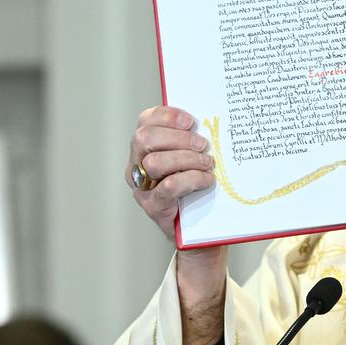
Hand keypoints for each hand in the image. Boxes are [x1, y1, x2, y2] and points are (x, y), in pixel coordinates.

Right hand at [128, 106, 215, 240]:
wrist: (196, 228)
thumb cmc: (194, 187)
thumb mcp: (190, 158)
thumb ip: (190, 140)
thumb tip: (209, 122)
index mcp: (144, 147)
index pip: (146, 121)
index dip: (167, 116)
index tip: (190, 121)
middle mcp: (136, 165)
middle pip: (144, 138)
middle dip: (177, 137)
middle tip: (202, 145)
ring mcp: (141, 187)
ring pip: (154, 162)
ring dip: (186, 159)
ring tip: (207, 163)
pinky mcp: (153, 206)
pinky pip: (169, 187)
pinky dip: (192, 179)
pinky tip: (206, 180)